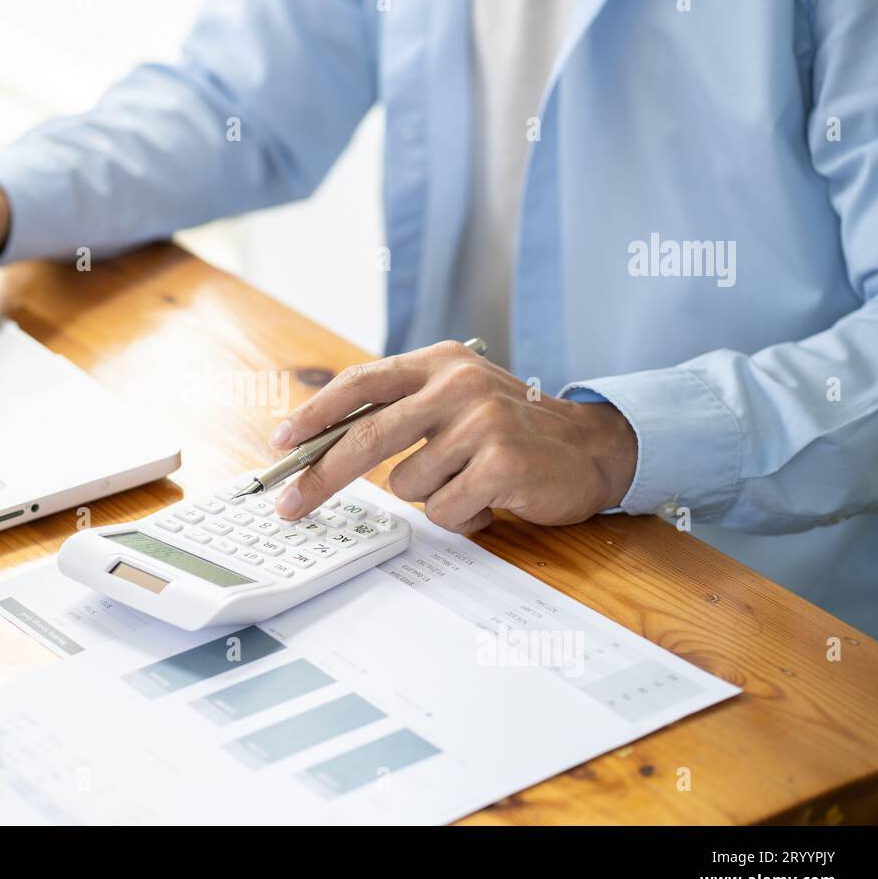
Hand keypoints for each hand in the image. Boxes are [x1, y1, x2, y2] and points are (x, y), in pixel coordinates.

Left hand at [268, 340, 637, 533]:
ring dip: (433, 497)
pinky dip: (462, 516)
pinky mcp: (502, 462)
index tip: (281, 443)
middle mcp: (458, 384)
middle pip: (366, 436)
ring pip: (408, 485)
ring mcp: (481, 422)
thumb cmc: (514, 431)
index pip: (361, 383)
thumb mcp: (459, 398)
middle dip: (321, 476)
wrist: (596, 448)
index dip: (314, 414)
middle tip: (291, 504)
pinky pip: (445, 510)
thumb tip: (325, 441)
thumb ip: (403, 409)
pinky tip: (492, 498)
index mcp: (440, 362)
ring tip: (470, 483)